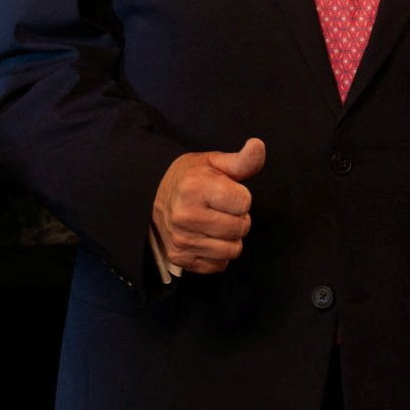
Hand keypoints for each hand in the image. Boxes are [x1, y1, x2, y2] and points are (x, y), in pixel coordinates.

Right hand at [152, 138, 264, 274]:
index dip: (240, 196)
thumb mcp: (214, 163)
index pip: (244, 202)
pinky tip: (206, 238)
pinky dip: (218, 254)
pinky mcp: (181, 258)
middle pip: (240, 228)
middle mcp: (185, 216)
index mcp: (194, 188)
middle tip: (220, 208)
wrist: (151, 197)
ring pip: (232, 250)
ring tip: (214, 223)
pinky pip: (219, 264)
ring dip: (230, 239)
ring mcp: (182, 240)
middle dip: (237, 218)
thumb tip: (258, 145)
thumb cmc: (190, 178)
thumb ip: (242, 160)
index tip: (224, 192)